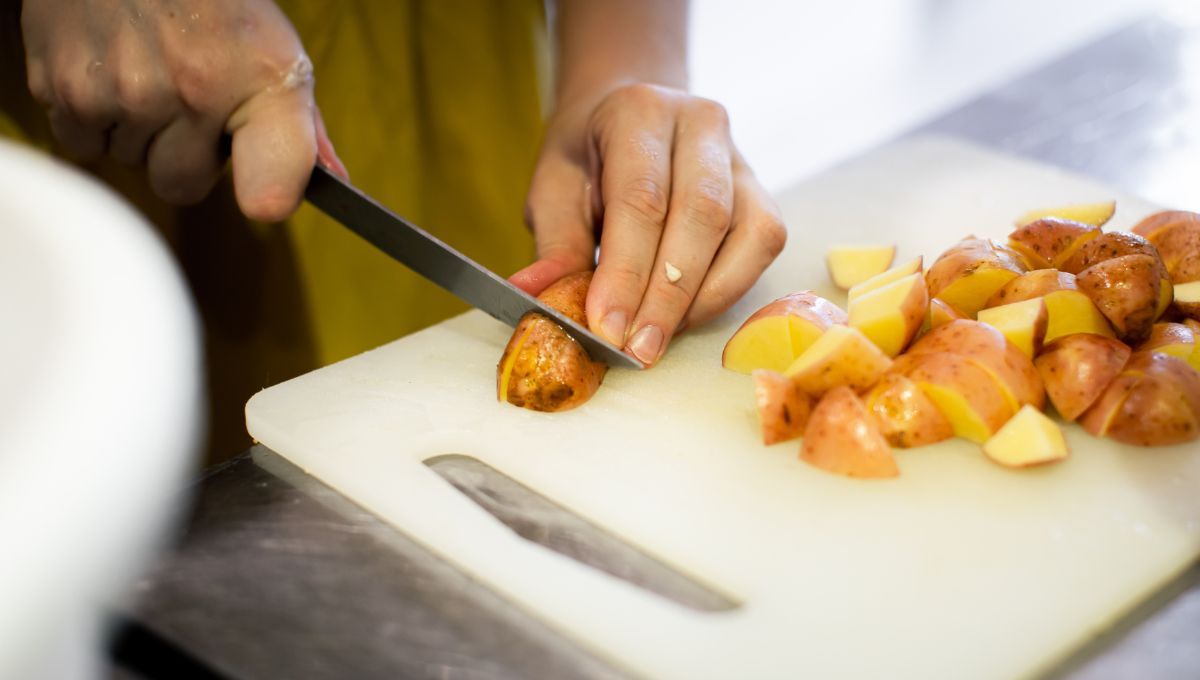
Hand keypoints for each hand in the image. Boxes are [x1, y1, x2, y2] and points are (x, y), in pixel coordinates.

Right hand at [20, 0, 345, 220]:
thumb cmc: (215, 4)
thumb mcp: (276, 52)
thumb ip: (301, 128)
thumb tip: (332, 184)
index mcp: (262, 85)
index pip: (270, 182)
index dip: (267, 196)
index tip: (263, 200)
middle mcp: (192, 92)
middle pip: (181, 186)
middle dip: (181, 155)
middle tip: (185, 102)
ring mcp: (123, 92)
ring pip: (128, 162)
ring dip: (135, 133)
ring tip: (146, 74)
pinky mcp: (63, 87)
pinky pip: (80, 143)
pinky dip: (90, 118)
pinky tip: (109, 72)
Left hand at [511, 83, 785, 365]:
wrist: (627, 114)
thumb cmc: (587, 156)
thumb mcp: (554, 187)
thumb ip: (555, 243)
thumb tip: (536, 296)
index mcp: (639, 112)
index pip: (641, 199)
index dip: (626, 271)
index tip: (607, 327)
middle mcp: (700, 123)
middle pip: (701, 216)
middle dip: (667, 295)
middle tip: (636, 349)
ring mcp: (739, 155)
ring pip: (746, 233)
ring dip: (703, 298)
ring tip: (659, 337)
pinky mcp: (761, 189)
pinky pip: (762, 243)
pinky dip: (729, 288)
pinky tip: (688, 314)